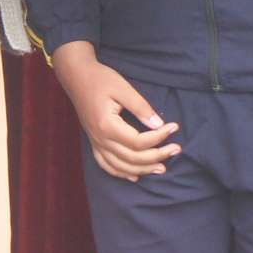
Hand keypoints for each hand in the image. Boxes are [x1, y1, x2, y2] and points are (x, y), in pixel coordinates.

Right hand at [53, 43, 179, 181]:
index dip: (159, 137)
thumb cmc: (100, 79)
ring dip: (143, 169)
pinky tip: (135, 176)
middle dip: (157, 156)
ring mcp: (95, 143)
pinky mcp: (93, 143)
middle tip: (176, 149)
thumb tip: (159, 125)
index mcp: (107, 126)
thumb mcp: (123, 88)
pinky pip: (106, 165)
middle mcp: (100, 139)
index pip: (138, 141)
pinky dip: (121, 173)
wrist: (76, 77)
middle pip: (132, 158)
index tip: (174, 127)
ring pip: (121, 166)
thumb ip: (141, 107)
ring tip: (162, 168)